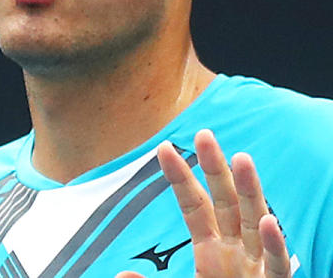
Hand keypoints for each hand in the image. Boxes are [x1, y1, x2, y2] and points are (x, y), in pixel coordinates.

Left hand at [116, 130, 289, 277]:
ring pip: (256, 223)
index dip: (179, 178)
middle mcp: (236, 251)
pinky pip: (276, 266)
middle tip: (203, 133)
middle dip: (215, 168)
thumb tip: (120, 275)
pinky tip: (271, 220)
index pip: (194, 205)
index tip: (162, 149)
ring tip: (242, 158)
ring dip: (250, 192)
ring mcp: (255, 267)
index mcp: (211, 250)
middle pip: (225, 202)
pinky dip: (275, 245)